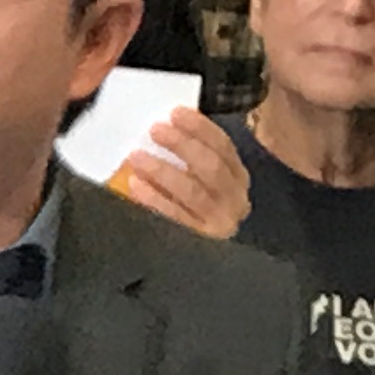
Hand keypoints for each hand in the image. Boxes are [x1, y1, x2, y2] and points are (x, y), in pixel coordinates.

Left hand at [114, 107, 249, 241]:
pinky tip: (136, 185)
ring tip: (137, 157)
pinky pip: (175, 216)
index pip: (224, 147)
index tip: (176, 113)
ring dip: (163, 170)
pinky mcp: (199, 241)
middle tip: (155, 130)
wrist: (197, 261)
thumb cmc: (192, 207)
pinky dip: (154, 198)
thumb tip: (164, 125)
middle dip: (182, 145)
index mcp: (237, 178)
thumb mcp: (198, 179)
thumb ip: (189, 156)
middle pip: (212, 167)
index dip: (200, 128)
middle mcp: (234, 200)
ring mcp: (219, 222)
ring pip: (193, 191)